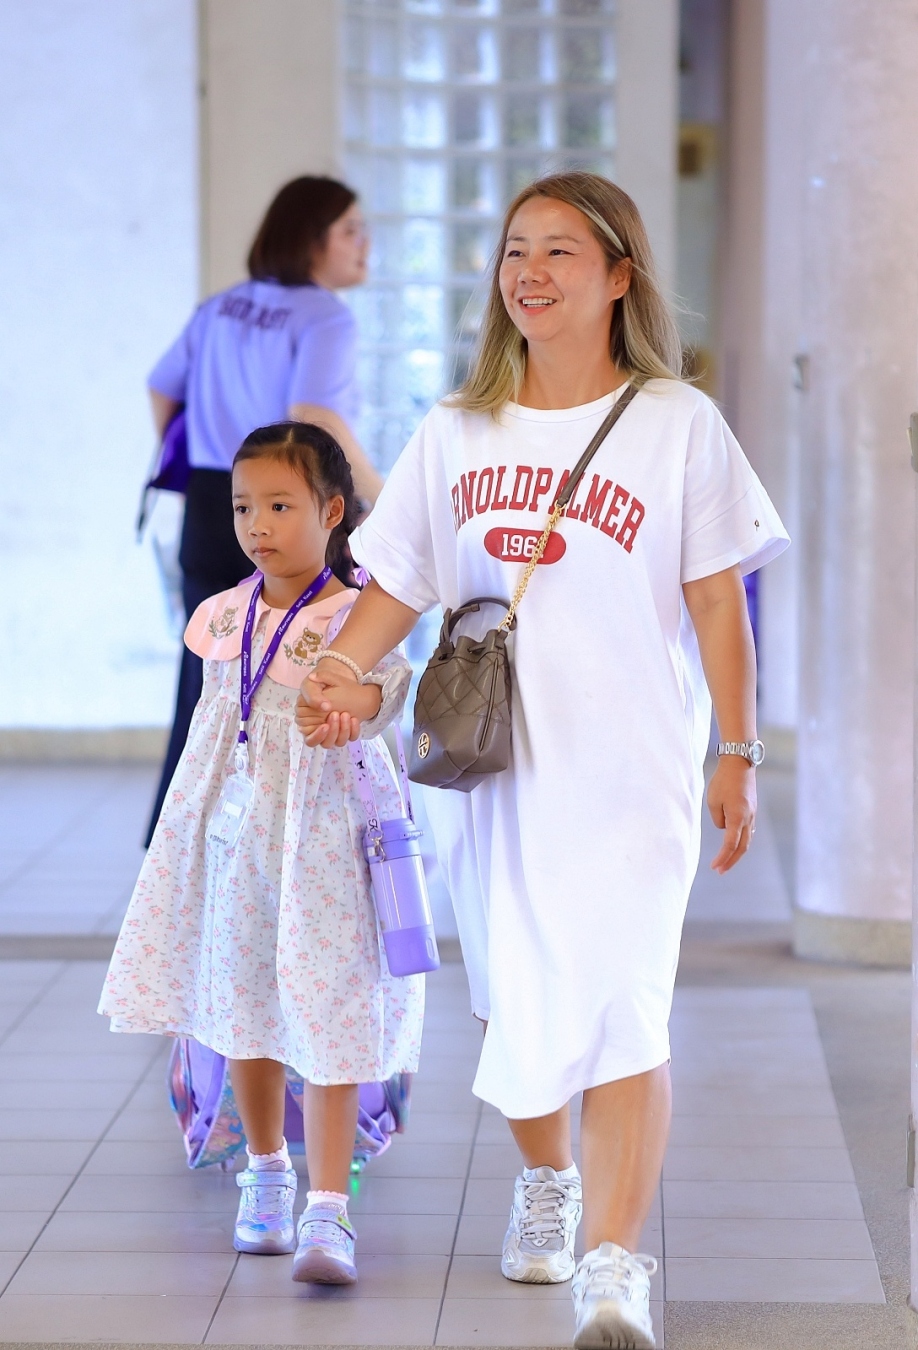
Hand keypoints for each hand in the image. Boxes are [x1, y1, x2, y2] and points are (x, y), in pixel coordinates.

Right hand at [295, 659, 381, 747]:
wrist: (341, 681)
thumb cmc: (323, 683)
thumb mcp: (314, 683)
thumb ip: (313, 694)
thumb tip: (322, 706)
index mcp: (307, 721)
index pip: (308, 734)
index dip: (317, 732)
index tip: (326, 723)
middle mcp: (319, 729)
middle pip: (322, 743)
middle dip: (331, 732)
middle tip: (336, 715)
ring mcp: (333, 731)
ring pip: (336, 743)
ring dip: (342, 731)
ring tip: (346, 714)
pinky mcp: (345, 730)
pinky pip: (350, 738)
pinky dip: (353, 730)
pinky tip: (354, 718)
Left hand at [707, 756, 756, 873]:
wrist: (740, 763)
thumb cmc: (723, 781)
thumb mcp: (713, 800)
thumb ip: (718, 819)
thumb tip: (724, 828)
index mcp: (737, 817)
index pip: (730, 844)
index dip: (722, 858)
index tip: (714, 867)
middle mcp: (748, 818)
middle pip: (742, 847)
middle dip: (731, 861)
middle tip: (720, 871)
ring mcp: (752, 814)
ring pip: (747, 839)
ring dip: (737, 852)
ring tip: (726, 861)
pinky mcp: (752, 810)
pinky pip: (748, 830)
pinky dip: (741, 840)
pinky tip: (736, 844)